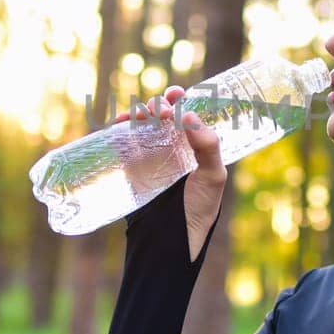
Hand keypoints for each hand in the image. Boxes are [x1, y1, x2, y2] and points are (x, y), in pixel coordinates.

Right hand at [114, 86, 226, 261]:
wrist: (173, 238)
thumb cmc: (201, 207)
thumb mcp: (214, 176)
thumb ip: (208, 146)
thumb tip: (188, 116)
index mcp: (195, 142)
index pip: (187, 112)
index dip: (180, 99)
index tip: (176, 95)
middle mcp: (173, 143)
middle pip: (162, 113)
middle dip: (158, 105)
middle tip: (159, 112)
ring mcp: (151, 152)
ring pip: (142, 122)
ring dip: (139, 112)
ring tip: (140, 116)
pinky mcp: (132, 164)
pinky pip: (123, 138)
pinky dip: (119, 126)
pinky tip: (119, 123)